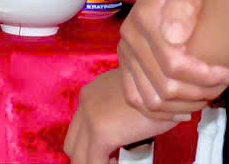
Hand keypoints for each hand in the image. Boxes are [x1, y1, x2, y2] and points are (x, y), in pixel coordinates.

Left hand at [66, 70, 188, 163]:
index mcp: (91, 95)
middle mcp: (85, 104)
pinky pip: (93, 160)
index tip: (108, 153)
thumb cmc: (158, 87)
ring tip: (113, 162)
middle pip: (72, 142)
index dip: (89, 144)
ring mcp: (90, 118)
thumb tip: (125, 124)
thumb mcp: (132, 93)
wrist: (165, 81)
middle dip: (86, 156)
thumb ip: (120, 108)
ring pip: (77, 154)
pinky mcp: (101, 133)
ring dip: (92, 162)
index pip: (78, 128)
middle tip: (109, 160)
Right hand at [117, 0, 228, 116]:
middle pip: (163, 88)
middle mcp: (128, 40)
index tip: (226, 72)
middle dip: (198, 93)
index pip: (174, 67)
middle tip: (221, 85)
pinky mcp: (128, 62)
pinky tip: (181, 109)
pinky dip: (158, 111)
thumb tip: (174, 36)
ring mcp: (126, 53)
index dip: (204, 77)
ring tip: (205, 96)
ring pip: (149, 99)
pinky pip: (135, 98)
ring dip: (182, 105)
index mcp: (142, 23)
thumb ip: (184, 5)